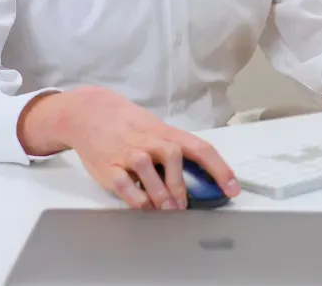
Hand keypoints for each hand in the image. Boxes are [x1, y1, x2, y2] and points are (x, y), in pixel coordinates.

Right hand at [17, 85, 239, 209]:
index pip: (199, 148)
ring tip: (168, 209)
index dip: (219, 169)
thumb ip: (174, 149)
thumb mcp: (153, 129)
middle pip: (173, 156)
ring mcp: (127, 153)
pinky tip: (143, 206)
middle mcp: (148, 140)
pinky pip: (125, 185)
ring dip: (161, 194)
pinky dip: (136, 199)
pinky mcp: (108, 167)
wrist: (87, 112)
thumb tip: (201, 176)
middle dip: (182, 184)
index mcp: (164, 132)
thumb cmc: (125, 123)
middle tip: (185, 205)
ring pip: (149, 171)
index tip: (233, 189)